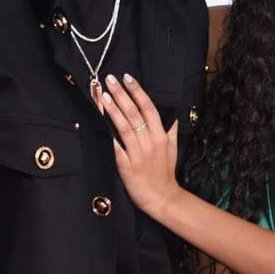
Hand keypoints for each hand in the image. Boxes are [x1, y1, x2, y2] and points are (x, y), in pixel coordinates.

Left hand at [102, 73, 182, 216]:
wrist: (161, 197)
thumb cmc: (165, 172)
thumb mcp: (173, 149)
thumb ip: (171, 131)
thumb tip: (173, 116)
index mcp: (161, 136)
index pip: (148, 107)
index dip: (137, 91)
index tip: (127, 78)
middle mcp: (149, 142)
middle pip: (134, 113)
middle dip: (121, 94)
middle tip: (110, 79)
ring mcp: (138, 153)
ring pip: (124, 127)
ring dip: (113, 110)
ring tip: (104, 95)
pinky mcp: (126, 166)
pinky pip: (116, 147)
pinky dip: (109, 135)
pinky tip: (101, 123)